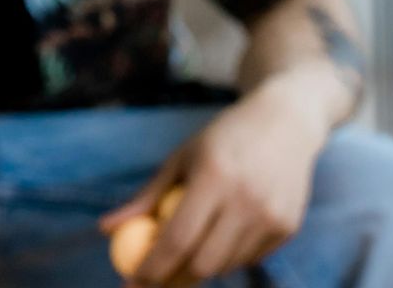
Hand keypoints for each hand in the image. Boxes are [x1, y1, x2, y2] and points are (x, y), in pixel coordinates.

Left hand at [100, 79, 325, 285]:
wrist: (286, 121)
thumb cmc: (223, 140)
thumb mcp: (182, 158)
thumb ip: (147, 196)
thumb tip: (105, 228)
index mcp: (215, 176)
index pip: (178, 238)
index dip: (152, 267)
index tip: (133, 281)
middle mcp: (246, 198)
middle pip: (203, 263)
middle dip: (175, 279)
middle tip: (156, 279)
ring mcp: (272, 214)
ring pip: (226, 265)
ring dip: (202, 266)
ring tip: (193, 245)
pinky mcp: (288, 226)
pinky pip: (249, 258)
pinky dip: (230, 255)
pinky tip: (228, 229)